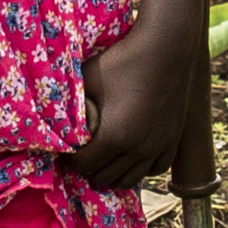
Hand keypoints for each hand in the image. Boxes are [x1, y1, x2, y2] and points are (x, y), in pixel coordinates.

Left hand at [57, 9, 207, 193]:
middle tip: (82, 154)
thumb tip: (54, 118)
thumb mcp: (87, 78)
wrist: (166, 48)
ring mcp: (158, 147)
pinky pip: (156, 169)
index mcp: (114, 137)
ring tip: (104, 159)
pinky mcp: (172, 140)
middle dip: (89, 168)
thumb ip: (70, 103)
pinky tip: (132, 155)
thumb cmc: (122, 60)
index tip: (68, 149)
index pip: (83, 165)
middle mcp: (138, 149)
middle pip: (104, 177)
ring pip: (130, 179)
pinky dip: (141, 167)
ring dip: (113, 173)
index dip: (71, 159)